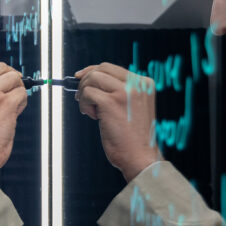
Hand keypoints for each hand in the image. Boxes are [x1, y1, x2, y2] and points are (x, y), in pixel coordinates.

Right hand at [0, 63, 27, 178]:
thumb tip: (5, 78)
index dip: (0, 78)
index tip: (4, 87)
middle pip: (4, 69)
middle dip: (11, 81)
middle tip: (11, 96)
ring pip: (15, 79)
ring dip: (17, 93)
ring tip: (10, 109)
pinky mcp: (5, 103)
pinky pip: (22, 94)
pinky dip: (22, 104)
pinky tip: (12, 116)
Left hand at [75, 63, 158, 181]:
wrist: (140, 157)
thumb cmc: (134, 137)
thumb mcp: (133, 107)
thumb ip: (120, 92)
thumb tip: (91, 79)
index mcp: (145, 84)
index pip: (112, 68)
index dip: (93, 71)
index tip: (81, 78)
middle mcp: (137, 84)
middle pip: (101, 69)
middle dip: (86, 80)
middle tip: (81, 97)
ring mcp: (125, 92)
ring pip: (92, 79)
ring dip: (85, 95)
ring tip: (91, 111)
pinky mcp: (111, 102)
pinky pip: (87, 93)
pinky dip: (84, 105)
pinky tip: (93, 117)